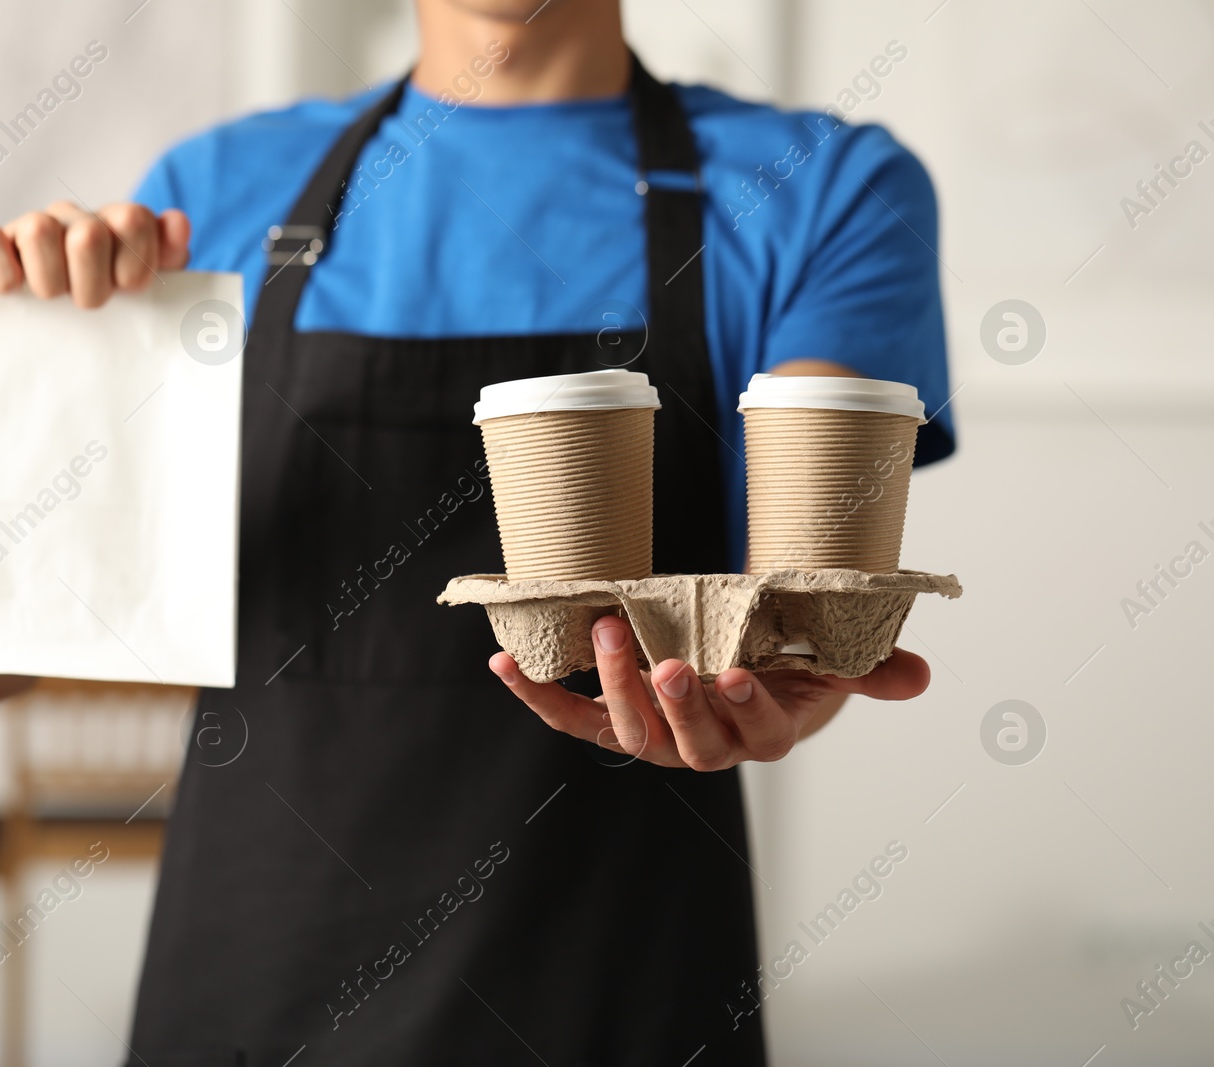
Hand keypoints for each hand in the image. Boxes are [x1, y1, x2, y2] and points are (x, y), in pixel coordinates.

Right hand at [0, 200, 191, 307]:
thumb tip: (177, 222)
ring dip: (48, 280)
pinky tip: (8, 291)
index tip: (128, 292)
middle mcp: (75, 219)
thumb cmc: (104, 315)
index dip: (134, 264)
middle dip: (91, 285)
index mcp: (117, 226)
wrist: (41, 340)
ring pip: (38, 230)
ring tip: (49, 300)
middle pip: (88, 234)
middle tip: (86, 305)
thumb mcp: (146, 294)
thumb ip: (169, 260)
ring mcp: (30, 227)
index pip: (134, 219)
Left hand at [489, 615, 929, 768]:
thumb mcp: (836, 664)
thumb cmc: (790, 665)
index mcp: (761, 735)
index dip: (745, 708)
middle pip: (684, 740)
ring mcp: (653, 735)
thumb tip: (918, 675)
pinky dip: (536, 693)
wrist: (746, 668)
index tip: (735, 676)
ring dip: (613, 683)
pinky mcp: (612, 720)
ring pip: (628, 726)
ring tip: (605, 631)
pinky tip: (503, 664)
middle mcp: (703, 746)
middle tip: (666, 662)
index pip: (755, 732)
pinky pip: (570, 715)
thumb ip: (873, 671)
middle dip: (673, 702)